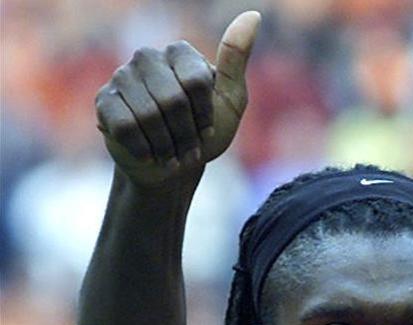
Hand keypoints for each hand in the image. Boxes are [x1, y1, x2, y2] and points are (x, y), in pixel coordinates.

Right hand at [94, 11, 259, 185]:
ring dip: (166, 145)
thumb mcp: (230, 98)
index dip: (205, 115)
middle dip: (186, 134)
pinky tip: (149, 154)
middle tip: (191, 150)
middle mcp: (147, 57)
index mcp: (180, 54)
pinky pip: (124, 125)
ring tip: (173, 155)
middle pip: (172, 99)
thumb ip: (237, 59)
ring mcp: (122, 77)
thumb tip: (252, 16)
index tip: (209, 129)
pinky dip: (143, 148)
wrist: (174, 164)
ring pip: (148, 114)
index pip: (196, 81)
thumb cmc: (205, 131)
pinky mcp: (104, 101)